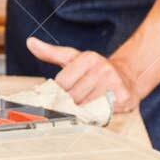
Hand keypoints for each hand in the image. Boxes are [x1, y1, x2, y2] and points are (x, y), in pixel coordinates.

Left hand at [25, 37, 140, 111]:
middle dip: (70, 103)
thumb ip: (51, 53)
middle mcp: (103, 69)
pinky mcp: (124, 99)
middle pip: (73, 97)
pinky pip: (102, 114)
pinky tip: (99, 111)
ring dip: (83, 112)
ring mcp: (115, 84)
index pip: (62, 83)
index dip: (59, 92)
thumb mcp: (73, 59)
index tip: (61, 94)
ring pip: (86, 107)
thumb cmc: (95, 70)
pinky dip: (97, 117)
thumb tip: (30, 42)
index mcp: (89, 58)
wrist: (129, 77)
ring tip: (87, 106)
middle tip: (74, 102)